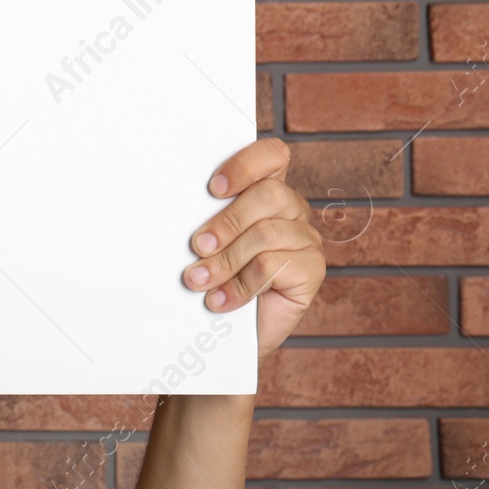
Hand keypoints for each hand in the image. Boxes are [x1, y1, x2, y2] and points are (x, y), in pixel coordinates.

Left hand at [183, 137, 324, 363]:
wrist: (230, 332)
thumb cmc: (215, 278)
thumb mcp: (208, 243)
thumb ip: (205, 219)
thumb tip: (175, 208)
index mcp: (266, 190)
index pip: (273, 156)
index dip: (246, 165)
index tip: (212, 189)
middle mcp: (292, 210)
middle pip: (270, 194)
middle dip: (226, 222)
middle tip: (197, 246)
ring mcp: (306, 239)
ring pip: (266, 234)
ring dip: (226, 260)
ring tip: (198, 280)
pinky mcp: (313, 270)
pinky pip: (274, 266)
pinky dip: (240, 286)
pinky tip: (220, 300)